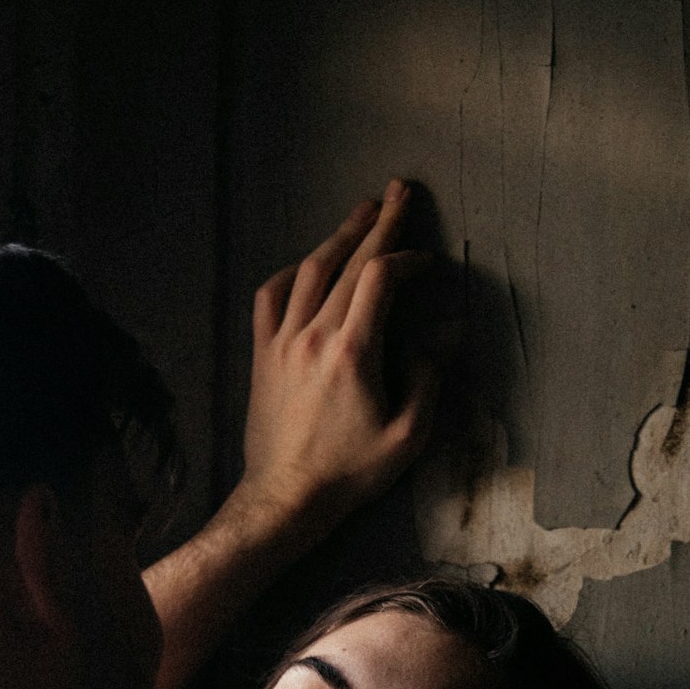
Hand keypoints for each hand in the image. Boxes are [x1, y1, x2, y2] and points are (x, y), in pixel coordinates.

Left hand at [239, 179, 437, 534]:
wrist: (285, 497)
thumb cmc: (348, 474)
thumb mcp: (407, 437)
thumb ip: (426, 383)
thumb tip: (427, 345)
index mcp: (353, 351)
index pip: (380, 278)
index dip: (406, 259)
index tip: (426, 262)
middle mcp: (314, 336)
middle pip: (347, 263)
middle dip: (378, 223)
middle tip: (398, 191)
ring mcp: (282, 343)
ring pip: (309, 271)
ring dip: (337, 237)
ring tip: (361, 213)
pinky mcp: (262, 356)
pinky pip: (270, 298)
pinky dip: (291, 273)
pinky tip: (307, 265)